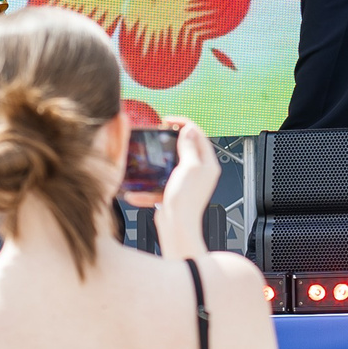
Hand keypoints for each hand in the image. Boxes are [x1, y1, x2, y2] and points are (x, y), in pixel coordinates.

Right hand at [136, 117, 219, 259]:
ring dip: (159, 162)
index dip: (184, 124)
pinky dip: (150, 186)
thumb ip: (189, 147)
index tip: (169, 121)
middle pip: (187, 148)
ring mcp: (188, 183)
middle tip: (158, 134)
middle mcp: (200, 172)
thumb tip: (189, 130)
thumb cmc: (185, 201)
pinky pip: (162, 183)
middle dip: (171, 140)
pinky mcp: (176, 192)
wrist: (177, 228)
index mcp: (208, 164)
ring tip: (148, 156)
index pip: (199, 135)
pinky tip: (139, 190)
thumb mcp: (188, 167)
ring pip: (172, 164)